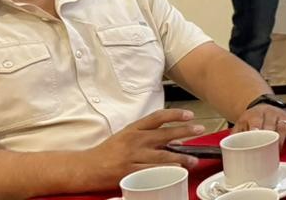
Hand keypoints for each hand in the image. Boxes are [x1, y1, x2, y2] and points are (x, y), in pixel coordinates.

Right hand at [79, 109, 202, 189]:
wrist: (85, 167)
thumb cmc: (108, 152)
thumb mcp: (127, 137)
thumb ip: (149, 137)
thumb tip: (177, 140)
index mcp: (133, 129)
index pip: (157, 117)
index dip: (175, 114)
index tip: (190, 114)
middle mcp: (134, 140)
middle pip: (164, 134)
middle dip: (185, 131)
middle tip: (200, 129)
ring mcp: (132, 157)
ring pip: (161, 156)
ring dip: (181, 157)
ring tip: (194, 159)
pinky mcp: (129, 172)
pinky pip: (151, 172)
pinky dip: (165, 172)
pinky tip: (176, 172)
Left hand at [235, 104, 285, 146]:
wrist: (260, 106)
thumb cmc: (250, 121)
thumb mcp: (240, 124)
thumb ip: (235, 136)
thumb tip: (228, 151)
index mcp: (255, 114)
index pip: (257, 120)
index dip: (257, 128)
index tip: (256, 136)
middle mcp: (270, 112)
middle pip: (272, 125)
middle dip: (270, 138)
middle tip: (267, 151)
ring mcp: (281, 116)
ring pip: (284, 127)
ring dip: (282, 139)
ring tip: (278, 151)